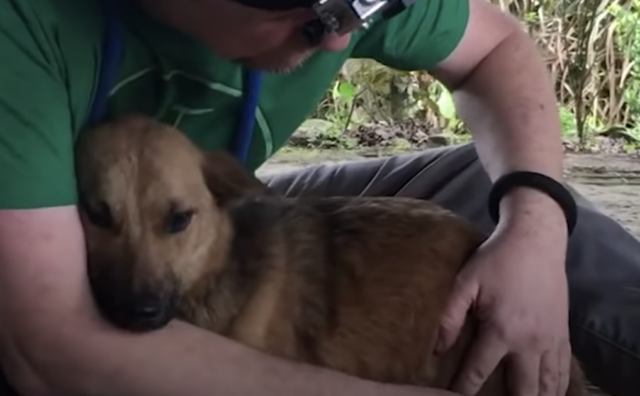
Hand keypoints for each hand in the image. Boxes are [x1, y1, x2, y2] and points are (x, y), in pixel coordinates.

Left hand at [435, 206, 571, 395]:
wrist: (537, 241)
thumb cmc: (497, 260)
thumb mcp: (466, 282)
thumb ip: (450, 316)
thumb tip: (438, 348)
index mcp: (502, 330)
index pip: (479, 371)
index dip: (464, 389)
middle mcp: (530, 342)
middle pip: (522, 390)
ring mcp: (551, 340)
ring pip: (547, 385)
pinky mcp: (563, 334)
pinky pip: (563, 370)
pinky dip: (555, 386)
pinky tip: (548, 393)